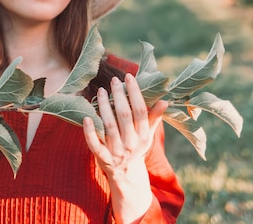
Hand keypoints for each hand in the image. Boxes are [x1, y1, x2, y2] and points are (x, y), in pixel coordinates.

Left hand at [83, 73, 167, 223]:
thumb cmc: (137, 147)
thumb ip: (154, 117)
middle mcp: (131, 143)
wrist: (127, 174)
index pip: (140, 111)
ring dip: (104, 107)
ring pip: (109, 125)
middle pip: (124, 115)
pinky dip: (90, 131)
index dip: (135, 93)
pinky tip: (86, 117)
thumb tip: (165, 100)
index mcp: (144, 135)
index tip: (129, 77)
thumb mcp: (147, 134)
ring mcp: (117, 152)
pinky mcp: (103, 158)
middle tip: (113, 81)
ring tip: (101, 91)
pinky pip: (95, 144)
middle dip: (119, 96)